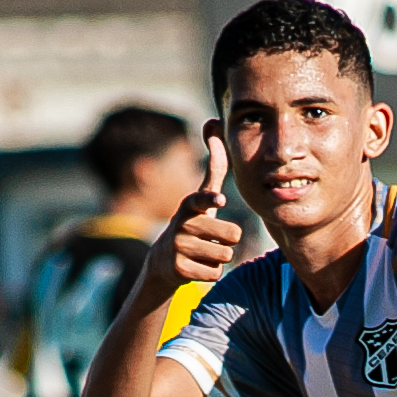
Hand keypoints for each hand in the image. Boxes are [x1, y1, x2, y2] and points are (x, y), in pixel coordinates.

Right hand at [158, 132, 242, 288]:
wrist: (164, 261)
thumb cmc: (193, 223)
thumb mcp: (202, 198)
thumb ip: (214, 166)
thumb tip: (214, 123)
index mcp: (190, 206)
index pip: (201, 200)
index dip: (210, 200)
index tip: (219, 200)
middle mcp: (181, 224)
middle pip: (231, 235)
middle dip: (228, 240)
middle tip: (212, 239)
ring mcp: (178, 248)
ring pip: (225, 255)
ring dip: (220, 256)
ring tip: (204, 252)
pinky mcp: (178, 270)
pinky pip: (215, 273)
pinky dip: (211, 272)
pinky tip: (197, 267)